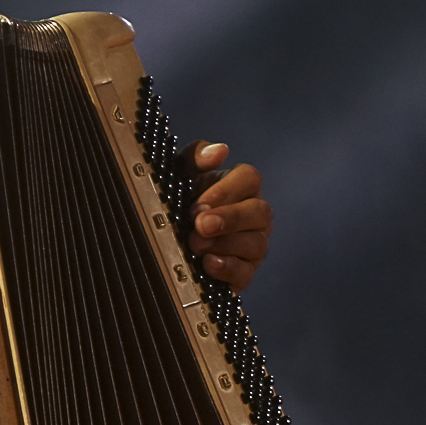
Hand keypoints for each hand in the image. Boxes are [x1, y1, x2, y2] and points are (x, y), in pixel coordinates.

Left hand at [186, 141, 271, 291]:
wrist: (165, 243)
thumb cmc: (179, 201)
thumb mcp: (180, 174)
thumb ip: (196, 157)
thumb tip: (220, 151)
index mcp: (241, 187)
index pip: (250, 178)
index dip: (226, 191)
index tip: (199, 204)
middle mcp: (254, 215)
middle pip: (260, 212)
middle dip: (229, 219)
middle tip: (200, 225)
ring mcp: (254, 245)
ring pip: (257, 244)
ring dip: (224, 245)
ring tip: (195, 246)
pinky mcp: (244, 273)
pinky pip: (247, 273)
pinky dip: (227, 269)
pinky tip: (208, 264)